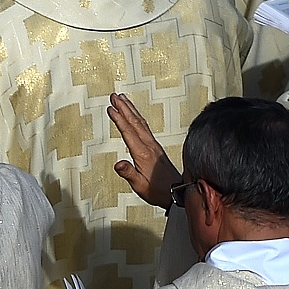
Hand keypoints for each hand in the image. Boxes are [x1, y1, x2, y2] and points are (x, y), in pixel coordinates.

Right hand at [108, 93, 180, 208]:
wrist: (177, 192)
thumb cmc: (158, 191)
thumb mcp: (140, 186)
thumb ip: (129, 173)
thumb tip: (118, 164)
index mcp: (143, 154)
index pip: (128, 132)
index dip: (119, 119)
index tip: (110, 108)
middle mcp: (149, 146)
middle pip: (134, 122)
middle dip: (124, 108)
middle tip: (114, 96)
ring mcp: (153, 145)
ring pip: (140, 122)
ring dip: (131, 109)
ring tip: (122, 99)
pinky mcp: (156, 147)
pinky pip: (145, 127)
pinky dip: (137, 117)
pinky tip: (134, 115)